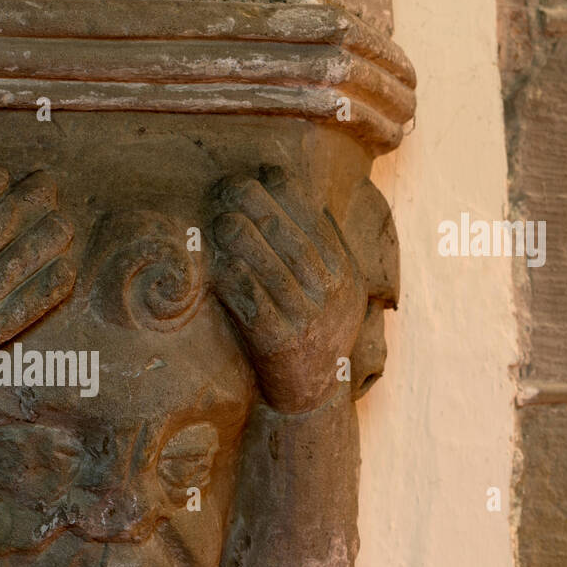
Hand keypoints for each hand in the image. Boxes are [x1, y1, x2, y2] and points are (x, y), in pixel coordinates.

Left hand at [210, 175, 366, 413]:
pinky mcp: (281, 346)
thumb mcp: (337, 288)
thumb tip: (305, 197)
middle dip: (260, 209)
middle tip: (231, 187)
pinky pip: (258, 310)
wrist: (313, 393)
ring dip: (245, 242)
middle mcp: (330, 295)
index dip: (289, 195)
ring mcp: (307, 321)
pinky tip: (222, 267)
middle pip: (293, 242)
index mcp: (344, 273)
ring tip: (222, 221)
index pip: (317, 224)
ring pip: (274, 273)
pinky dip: (239, 286)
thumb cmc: (316, 327)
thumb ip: (326, 247)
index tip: (263, 173)